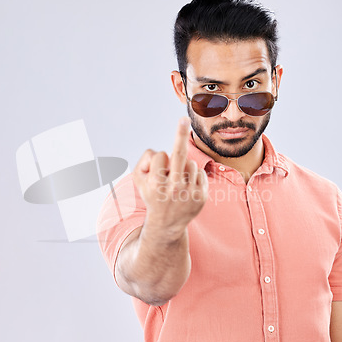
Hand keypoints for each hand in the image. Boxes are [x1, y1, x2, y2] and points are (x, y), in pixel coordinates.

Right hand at [133, 116, 208, 231]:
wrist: (167, 223)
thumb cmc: (152, 195)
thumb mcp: (139, 181)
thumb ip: (143, 162)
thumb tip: (157, 152)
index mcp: (156, 184)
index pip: (160, 155)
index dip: (157, 159)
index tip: (157, 166)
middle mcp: (173, 189)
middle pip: (178, 154)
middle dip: (179, 134)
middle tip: (183, 118)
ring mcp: (189, 193)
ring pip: (190, 163)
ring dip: (183, 167)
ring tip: (177, 182)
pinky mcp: (202, 196)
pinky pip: (200, 172)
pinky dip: (193, 175)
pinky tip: (187, 187)